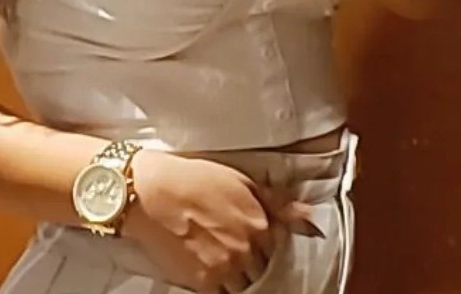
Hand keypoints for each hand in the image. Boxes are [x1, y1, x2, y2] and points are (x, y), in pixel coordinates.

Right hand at [123, 150, 276, 292]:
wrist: (151, 192)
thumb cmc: (193, 178)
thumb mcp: (239, 180)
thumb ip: (277, 202)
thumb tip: (309, 218)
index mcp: (259, 222)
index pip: (276, 244)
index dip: (262, 238)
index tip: (248, 232)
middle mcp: (247, 249)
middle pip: (261, 266)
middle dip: (250, 257)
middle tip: (230, 242)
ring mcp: (226, 268)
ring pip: (244, 283)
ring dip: (236, 273)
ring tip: (218, 254)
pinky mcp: (204, 282)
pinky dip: (219, 284)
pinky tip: (208, 267)